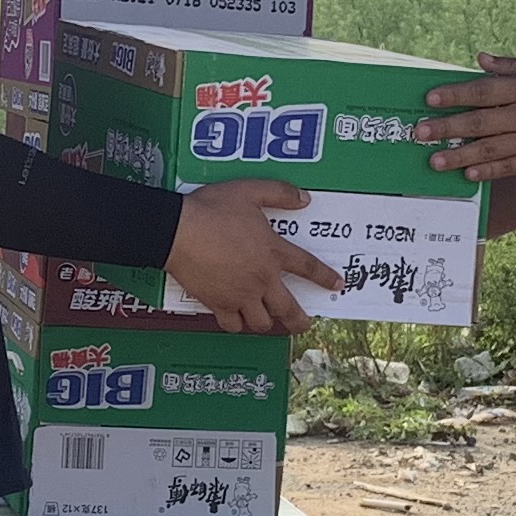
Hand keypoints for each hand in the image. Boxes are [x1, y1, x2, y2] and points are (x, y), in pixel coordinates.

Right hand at [162, 178, 340, 335]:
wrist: (177, 231)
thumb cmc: (212, 209)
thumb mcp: (249, 190)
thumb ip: (279, 193)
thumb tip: (304, 199)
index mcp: (273, 251)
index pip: (308, 267)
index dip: (325, 278)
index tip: (337, 285)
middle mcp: (261, 278)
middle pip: (288, 309)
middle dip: (299, 320)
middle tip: (304, 324)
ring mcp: (240, 295)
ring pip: (262, 322)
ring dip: (266, 321)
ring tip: (266, 319)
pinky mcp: (218, 304)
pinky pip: (233, 325)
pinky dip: (236, 324)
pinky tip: (236, 319)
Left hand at [416, 55, 515, 181]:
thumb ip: (511, 66)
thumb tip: (479, 60)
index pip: (482, 91)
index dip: (454, 95)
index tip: (430, 100)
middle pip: (479, 123)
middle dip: (446, 129)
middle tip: (420, 134)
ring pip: (489, 150)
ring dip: (459, 157)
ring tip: (434, 161)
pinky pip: (509, 167)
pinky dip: (487, 171)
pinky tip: (468, 174)